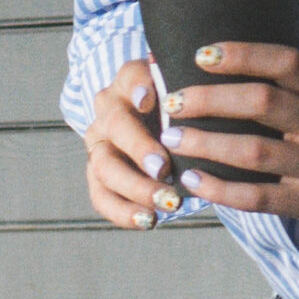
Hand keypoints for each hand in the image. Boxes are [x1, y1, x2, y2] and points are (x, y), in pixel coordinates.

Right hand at [79, 57, 187, 230]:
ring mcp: (99, 144)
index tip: (149, 101)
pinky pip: (102, 196)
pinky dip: (124, 213)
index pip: (130, 77)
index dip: (138, 87)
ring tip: (166, 203)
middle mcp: (108, 110)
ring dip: (136, 187)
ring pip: (105, 166)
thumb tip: (201, 96)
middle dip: (139, 148)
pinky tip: (149, 221)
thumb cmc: (185, 110)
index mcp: (130, 82)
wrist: (164, 128)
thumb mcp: (190, 94)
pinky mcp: (97, 175)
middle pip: (116, 126)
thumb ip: (194, 90)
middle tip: (163, 168)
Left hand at [159, 44, 298, 250]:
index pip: (285, 62)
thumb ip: (298, 97)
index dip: (241, 54)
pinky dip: (221, 189)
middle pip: (263, 101)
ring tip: (172, 139)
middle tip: (172, 101)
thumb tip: (235, 78)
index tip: (200, 54)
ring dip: (206, 143)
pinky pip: (260, 197)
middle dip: (210, 98)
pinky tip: (193, 182)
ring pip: (255, 150)